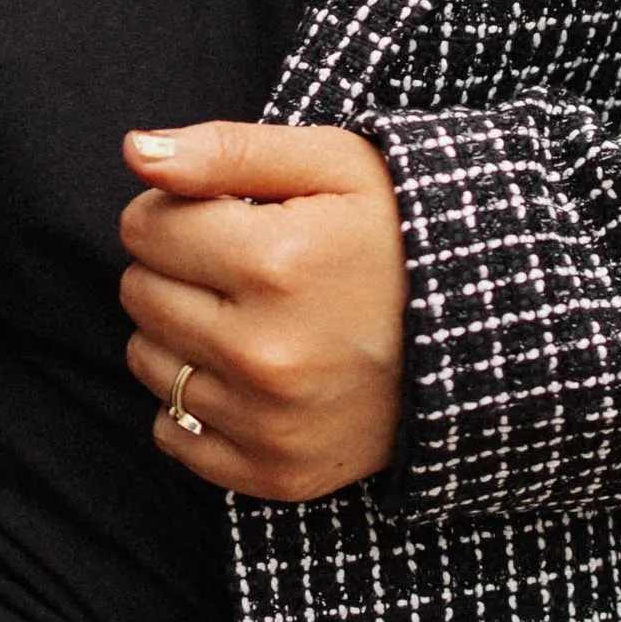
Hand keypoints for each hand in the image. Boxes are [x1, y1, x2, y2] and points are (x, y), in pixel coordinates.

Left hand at [118, 121, 404, 502]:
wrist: (484, 335)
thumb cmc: (401, 233)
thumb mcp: (332, 164)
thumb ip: (226, 150)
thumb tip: (136, 152)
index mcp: (275, 262)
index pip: (144, 226)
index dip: (177, 210)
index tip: (226, 216)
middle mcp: (265, 351)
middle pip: (139, 293)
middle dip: (177, 267)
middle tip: (243, 266)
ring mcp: (270, 421)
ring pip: (148, 362)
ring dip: (181, 332)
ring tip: (251, 316)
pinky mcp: (275, 472)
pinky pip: (172, 434)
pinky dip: (195, 403)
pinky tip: (250, 375)